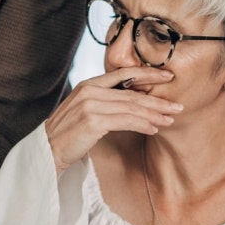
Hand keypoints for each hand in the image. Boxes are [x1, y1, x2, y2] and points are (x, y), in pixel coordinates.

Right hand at [45, 66, 182, 173]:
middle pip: (132, 93)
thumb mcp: (85, 110)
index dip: (148, 75)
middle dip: (158, 100)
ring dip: (154, 115)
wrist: (47, 150)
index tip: (168, 77)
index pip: (124, 74)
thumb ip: (105, 102)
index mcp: (89, 84)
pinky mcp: (92, 121)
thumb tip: (134, 103)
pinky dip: (142, 125)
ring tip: (170, 120)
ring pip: (131, 107)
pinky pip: (125, 121)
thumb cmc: (69, 134)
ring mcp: (90, 105)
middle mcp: (90, 90)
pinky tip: (153, 129)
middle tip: (178, 106)